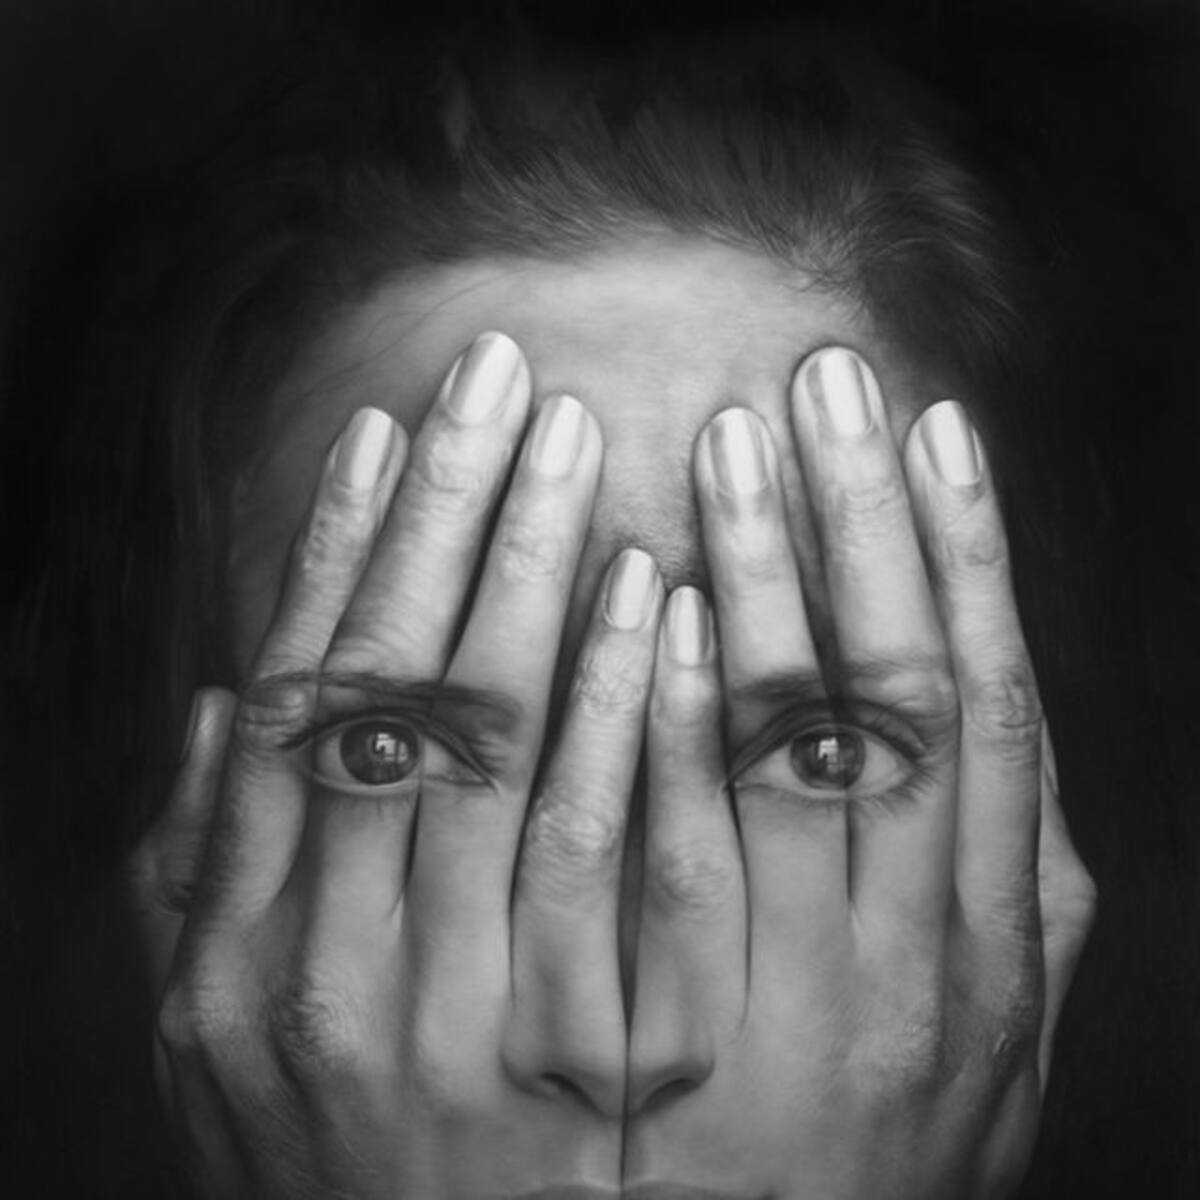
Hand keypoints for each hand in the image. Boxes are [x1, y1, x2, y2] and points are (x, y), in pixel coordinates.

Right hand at [126, 332, 664, 1196]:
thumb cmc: (342, 1168)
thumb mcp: (218, 1046)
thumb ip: (209, 883)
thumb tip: (224, 713)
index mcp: (248, 950)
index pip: (297, 700)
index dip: (334, 549)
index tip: (382, 429)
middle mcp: (339, 966)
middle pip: (395, 685)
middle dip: (445, 514)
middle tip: (494, 374)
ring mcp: (472, 1011)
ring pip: (497, 742)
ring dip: (533, 570)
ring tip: (572, 434)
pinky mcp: (602, 1055)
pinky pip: (611, 850)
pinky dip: (626, 708)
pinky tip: (663, 591)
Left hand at [624, 348, 1096, 1197]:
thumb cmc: (882, 1143)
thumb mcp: (989, 1033)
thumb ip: (1003, 885)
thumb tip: (1004, 716)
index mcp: (992, 948)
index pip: (986, 706)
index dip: (965, 554)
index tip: (931, 424)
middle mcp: (908, 965)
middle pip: (888, 696)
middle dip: (857, 523)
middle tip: (819, 376)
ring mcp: (785, 1005)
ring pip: (779, 747)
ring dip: (759, 577)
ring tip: (727, 436)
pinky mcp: (656, 1044)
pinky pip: (656, 852)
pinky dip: (656, 715)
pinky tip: (646, 592)